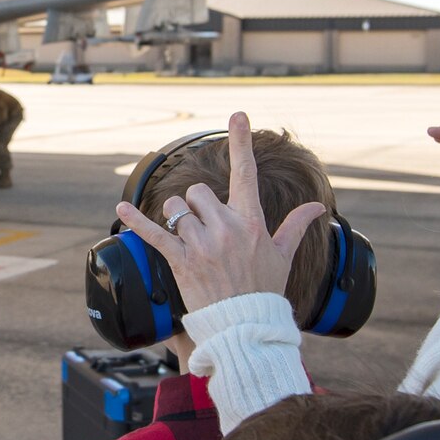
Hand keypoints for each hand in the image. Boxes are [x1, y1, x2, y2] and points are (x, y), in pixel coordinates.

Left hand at [115, 112, 325, 316]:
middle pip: (199, 193)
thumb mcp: (282, 255)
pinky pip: (155, 235)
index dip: (241, 141)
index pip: (246, 173)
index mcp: (251, 222)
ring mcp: (203, 244)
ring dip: (178, 220)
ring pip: (178, 210)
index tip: (238, 114)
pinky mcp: (182, 261)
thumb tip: (318, 208)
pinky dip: (136, 221)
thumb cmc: (264, 290)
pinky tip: (121, 210)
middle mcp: (226, 228)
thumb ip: (295, 226)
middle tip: (205, 229)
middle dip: (198, 206)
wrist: (245, 326)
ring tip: (190, 241)